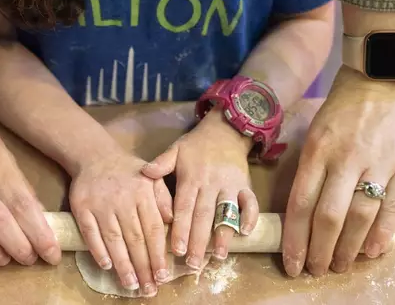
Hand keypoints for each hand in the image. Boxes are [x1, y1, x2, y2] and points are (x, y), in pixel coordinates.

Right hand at [69, 150, 172, 296]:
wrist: (94, 155)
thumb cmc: (128, 170)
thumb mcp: (151, 177)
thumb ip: (163, 198)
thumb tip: (173, 222)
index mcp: (143, 193)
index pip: (153, 229)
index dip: (158, 254)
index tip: (163, 275)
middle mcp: (122, 200)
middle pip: (135, 239)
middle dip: (143, 266)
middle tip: (149, 289)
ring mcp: (101, 204)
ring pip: (114, 239)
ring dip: (123, 265)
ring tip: (131, 284)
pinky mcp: (82, 207)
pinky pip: (90, 233)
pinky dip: (98, 250)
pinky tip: (107, 266)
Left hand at [142, 108, 258, 265]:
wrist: (226, 130)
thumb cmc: (195, 146)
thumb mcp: (176, 150)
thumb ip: (161, 163)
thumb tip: (144, 171)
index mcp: (191, 177)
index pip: (184, 207)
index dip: (181, 228)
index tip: (176, 250)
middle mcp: (211, 184)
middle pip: (204, 216)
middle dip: (199, 241)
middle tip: (193, 264)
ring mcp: (230, 185)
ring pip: (227, 213)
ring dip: (223, 236)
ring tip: (218, 257)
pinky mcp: (246, 186)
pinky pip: (250, 203)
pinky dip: (249, 217)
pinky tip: (245, 234)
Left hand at [283, 67, 394, 275]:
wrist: (382, 77)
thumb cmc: (342, 108)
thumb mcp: (314, 132)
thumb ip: (310, 170)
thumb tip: (302, 213)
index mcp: (316, 151)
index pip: (300, 204)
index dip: (295, 240)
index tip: (291, 263)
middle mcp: (345, 160)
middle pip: (328, 218)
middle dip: (319, 251)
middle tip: (315, 270)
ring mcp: (378, 163)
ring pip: (360, 218)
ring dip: (348, 249)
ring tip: (339, 265)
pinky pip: (394, 208)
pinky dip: (383, 234)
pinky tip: (372, 252)